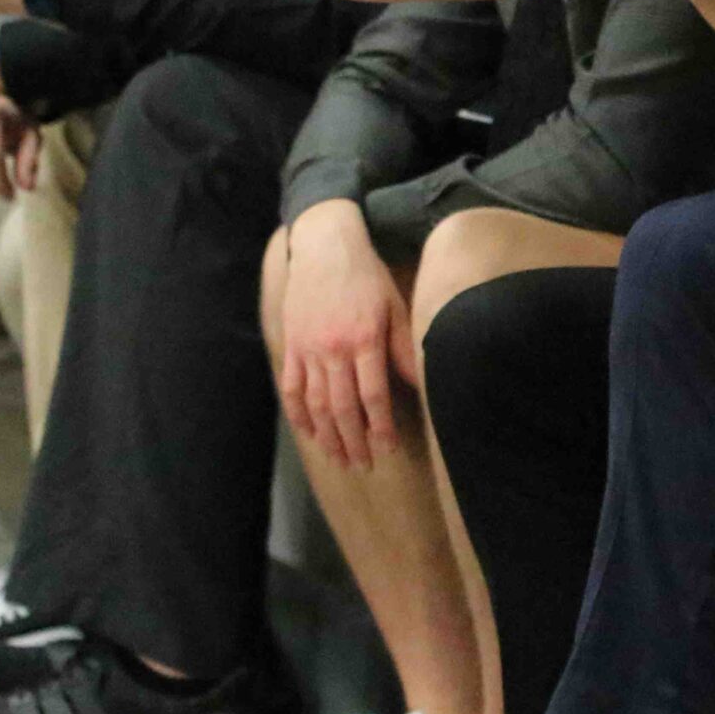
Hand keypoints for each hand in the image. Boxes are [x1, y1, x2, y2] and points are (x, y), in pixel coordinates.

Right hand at [277, 200, 417, 470]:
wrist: (324, 247)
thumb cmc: (368, 276)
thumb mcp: (395, 306)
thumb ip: (404, 347)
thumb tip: (423, 381)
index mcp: (364, 340)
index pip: (373, 396)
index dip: (381, 427)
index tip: (389, 449)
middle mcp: (333, 350)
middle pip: (342, 408)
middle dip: (354, 442)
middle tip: (365, 466)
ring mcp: (308, 350)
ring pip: (316, 405)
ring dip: (328, 437)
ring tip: (341, 459)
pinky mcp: (291, 347)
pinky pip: (292, 389)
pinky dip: (300, 415)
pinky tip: (310, 433)